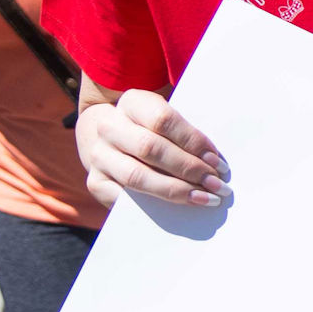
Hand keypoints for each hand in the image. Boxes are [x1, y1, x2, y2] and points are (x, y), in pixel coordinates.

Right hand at [83, 89, 226, 208]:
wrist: (112, 141)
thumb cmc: (154, 130)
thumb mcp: (168, 120)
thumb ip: (186, 134)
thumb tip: (216, 164)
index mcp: (132, 103)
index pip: (163, 120)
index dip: (193, 142)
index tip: (218, 162)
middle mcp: (109, 127)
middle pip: (151, 148)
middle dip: (189, 169)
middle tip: (217, 185)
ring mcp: (98, 155)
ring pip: (137, 176)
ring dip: (176, 190)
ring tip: (205, 198)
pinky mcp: (95, 182)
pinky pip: (124, 198)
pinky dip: (153, 205)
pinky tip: (177, 208)